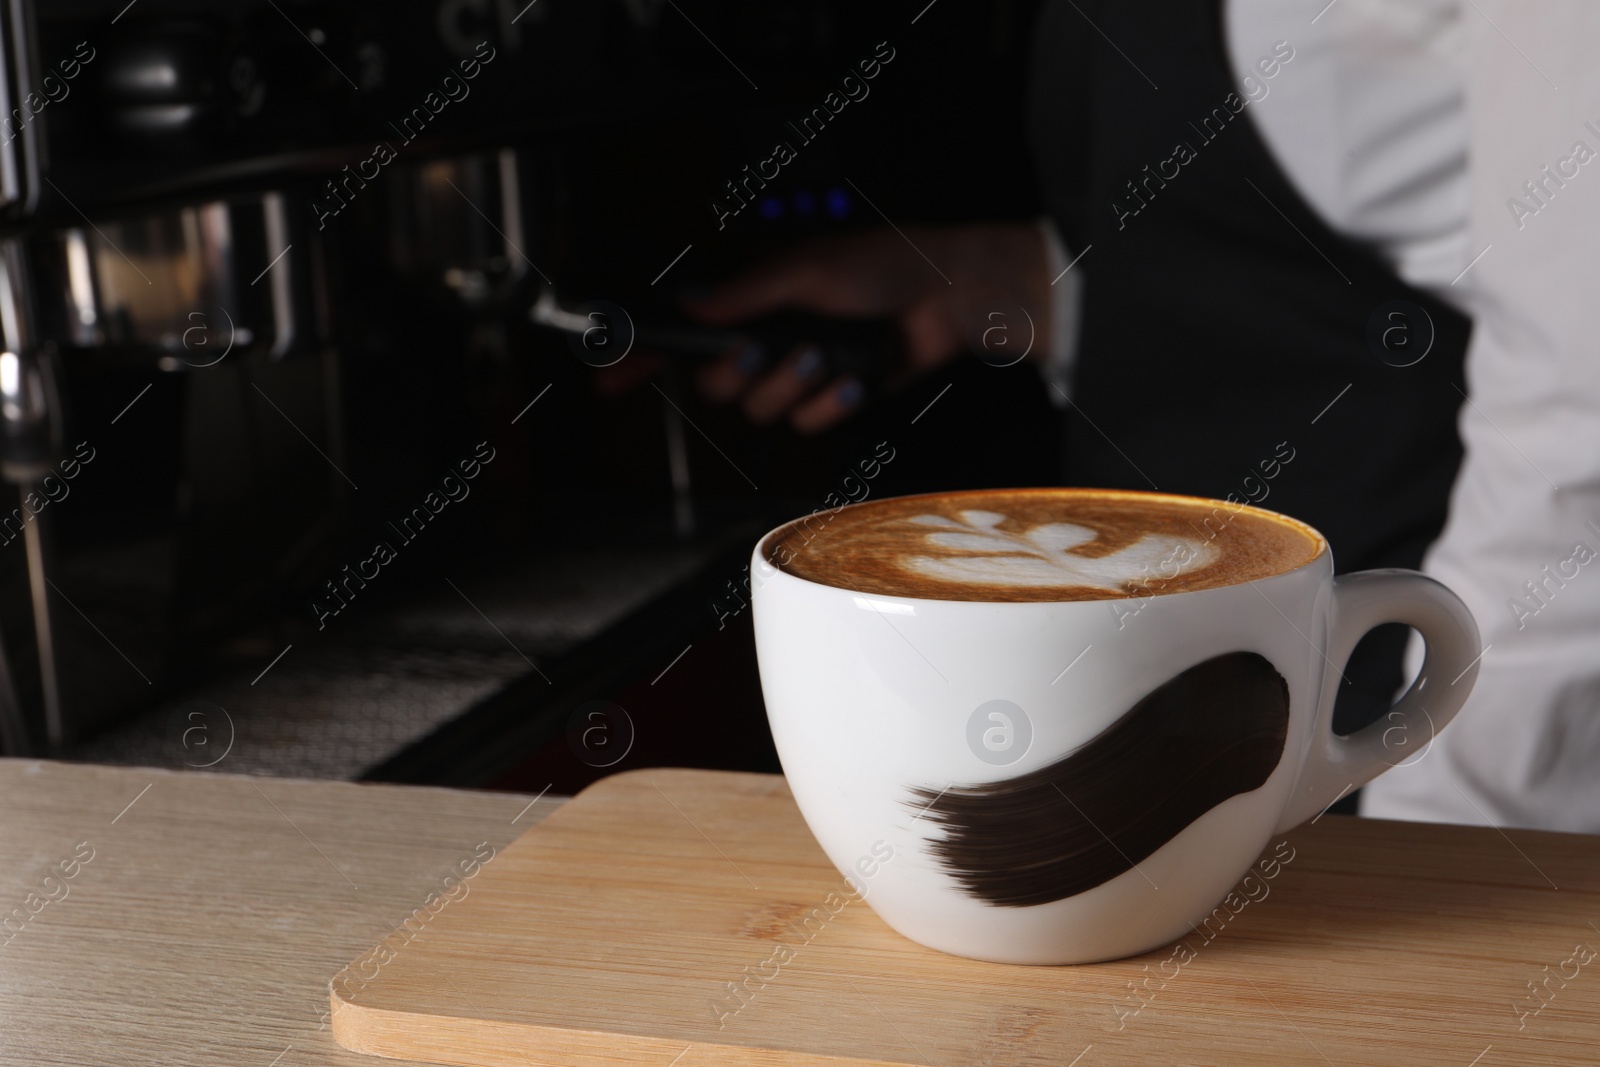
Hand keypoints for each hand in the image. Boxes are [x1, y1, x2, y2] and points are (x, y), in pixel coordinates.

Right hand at [683, 222, 1051, 432]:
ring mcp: (805, 373)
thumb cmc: (885, 266)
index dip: (681, 357)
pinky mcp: (835, 399)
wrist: (947, 299)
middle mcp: (776, 340)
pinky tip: (854, 379)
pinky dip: (830, 403)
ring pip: (764, 410)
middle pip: (722, 387)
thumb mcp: (807, 271)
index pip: (701, 340)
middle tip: (762, 353)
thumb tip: (688, 301)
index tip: (658, 367)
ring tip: (824, 356)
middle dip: (740, 375)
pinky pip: (809, 422)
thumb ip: (745, 293)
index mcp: (760, 302)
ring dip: (792, 386)